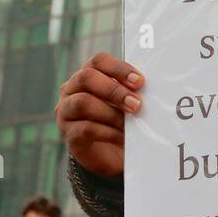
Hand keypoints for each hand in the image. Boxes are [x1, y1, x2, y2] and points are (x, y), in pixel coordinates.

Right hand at [57, 53, 144, 177]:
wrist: (111, 155)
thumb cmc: (120, 122)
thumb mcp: (127, 104)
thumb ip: (132, 93)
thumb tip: (150, 90)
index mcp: (87, 76)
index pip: (98, 61)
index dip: (119, 68)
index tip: (139, 81)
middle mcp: (71, 90)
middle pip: (87, 78)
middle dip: (114, 90)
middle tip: (136, 104)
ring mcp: (66, 112)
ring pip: (83, 102)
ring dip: (111, 112)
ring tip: (128, 123)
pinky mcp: (69, 135)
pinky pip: (85, 129)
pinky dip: (107, 132)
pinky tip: (121, 137)